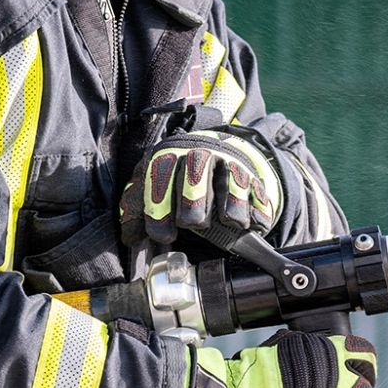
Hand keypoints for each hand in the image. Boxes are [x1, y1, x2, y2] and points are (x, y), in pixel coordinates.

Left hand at [120, 130, 282, 247]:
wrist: (217, 150)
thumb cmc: (178, 176)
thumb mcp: (151, 184)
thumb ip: (136, 209)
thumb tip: (131, 238)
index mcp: (168, 156)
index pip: (160, 182)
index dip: (159, 216)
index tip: (164, 236)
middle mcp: (200, 154)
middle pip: (194, 189)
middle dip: (192, 216)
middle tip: (193, 223)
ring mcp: (229, 164)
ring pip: (229, 199)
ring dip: (228, 217)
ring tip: (224, 221)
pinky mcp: (254, 178)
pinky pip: (257, 206)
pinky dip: (253, 220)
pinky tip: (247, 222)